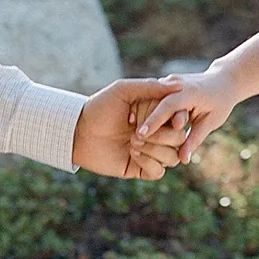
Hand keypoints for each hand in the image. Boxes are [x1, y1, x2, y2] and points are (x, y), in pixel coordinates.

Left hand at [74, 79, 188, 179]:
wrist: (79, 133)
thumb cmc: (100, 107)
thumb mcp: (124, 90)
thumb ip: (151, 87)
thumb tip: (179, 86)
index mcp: (155, 114)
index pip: (180, 119)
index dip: (177, 120)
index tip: (168, 119)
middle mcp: (155, 133)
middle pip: (179, 140)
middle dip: (161, 136)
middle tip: (136, 133)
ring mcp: (149, 152)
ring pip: (172, 158)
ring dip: (155, 150)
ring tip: (132, 143)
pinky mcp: (140, 169)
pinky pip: (158, 172)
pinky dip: (149, 163)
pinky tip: (131, 154)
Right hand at [129, 66, 244, 164]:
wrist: (222, 80)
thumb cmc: (220, 103)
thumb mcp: (211, 122)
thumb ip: (195, 139)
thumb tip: (183, 160)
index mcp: (190, 91)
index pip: (168, 106)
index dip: (153, 121)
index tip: (140, 134)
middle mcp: (177, 84)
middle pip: (155, 102)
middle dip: (143, 120)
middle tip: (132, 139)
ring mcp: (169, 82)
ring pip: (150, 100)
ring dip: (141, 116)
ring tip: (131, 134)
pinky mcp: (164, 85)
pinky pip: (152, 98)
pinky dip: (144, 111)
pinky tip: (134, 123)